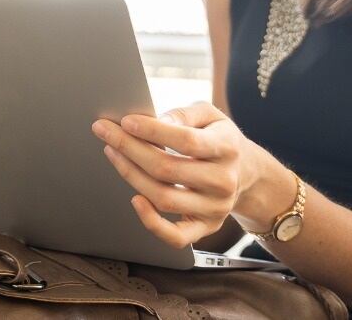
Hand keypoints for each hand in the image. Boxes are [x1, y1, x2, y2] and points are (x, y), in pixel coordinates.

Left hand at [92, 101, 258, 248]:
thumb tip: (156, 121)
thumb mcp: (210, 115)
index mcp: (227, 148)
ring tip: (112, 152)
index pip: (186, 140)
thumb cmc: (218, 138)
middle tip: (105, 131)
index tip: (125, 121)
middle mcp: (223, 181)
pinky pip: (176, 236)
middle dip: (129, 148)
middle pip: (167, 169)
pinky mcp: (206, 228)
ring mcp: (215, 208)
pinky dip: (151, 222)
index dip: (152, 130)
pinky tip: (134, 199)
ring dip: (131, 175)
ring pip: (164, 198)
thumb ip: (184, 114)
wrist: (247, 173)